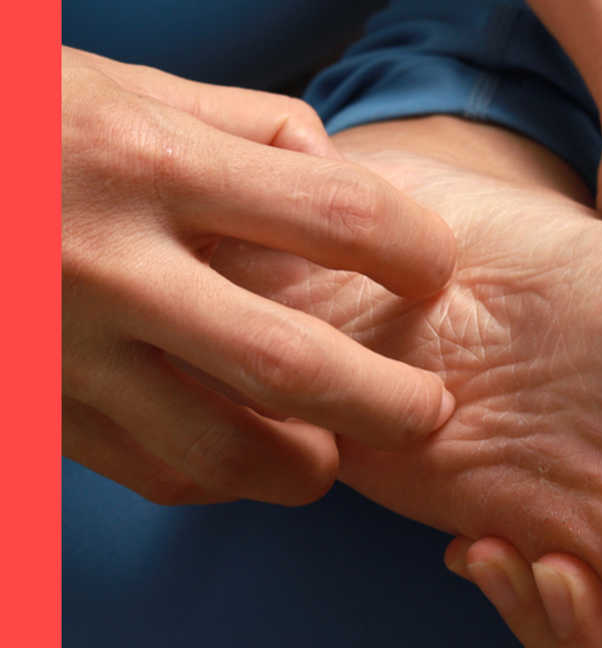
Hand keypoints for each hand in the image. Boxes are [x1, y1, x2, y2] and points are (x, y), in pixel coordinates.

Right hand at [62, 48, 456, 504]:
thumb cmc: (25, 125)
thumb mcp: (129, 88)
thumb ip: (244, 127)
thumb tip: (338, 171)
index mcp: (145, 161)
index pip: (331, 215)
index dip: (413, 251)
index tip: (434, 273)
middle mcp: (107, 264)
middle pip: (291, 364)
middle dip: (387, 403)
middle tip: (431, 410)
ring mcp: (63, 351)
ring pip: (221, 451)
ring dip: (306, 468)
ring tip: (336, 452)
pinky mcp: (37, 412)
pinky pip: (151, 472)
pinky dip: (219, 478)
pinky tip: (247, 456)